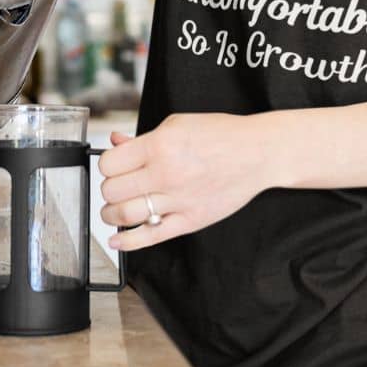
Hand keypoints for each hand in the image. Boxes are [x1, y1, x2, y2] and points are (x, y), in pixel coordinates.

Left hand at [98, 111, 272, 251]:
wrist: (258, 152)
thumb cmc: (221, 135)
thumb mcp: (178, 124)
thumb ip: (143, 138)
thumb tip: (115, 144)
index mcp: (160, 145)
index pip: (109, 163)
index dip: (108, 164)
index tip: (114, 165)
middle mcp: (166, 174)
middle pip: (112, 191)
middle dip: (110, 188)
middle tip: (119, 185)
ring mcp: (178, 200)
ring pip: (124, 215)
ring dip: (111, 214)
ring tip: (115, 209)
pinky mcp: (190, 220)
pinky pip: (151, 236)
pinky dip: (127, 241)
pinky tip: (117, 239)